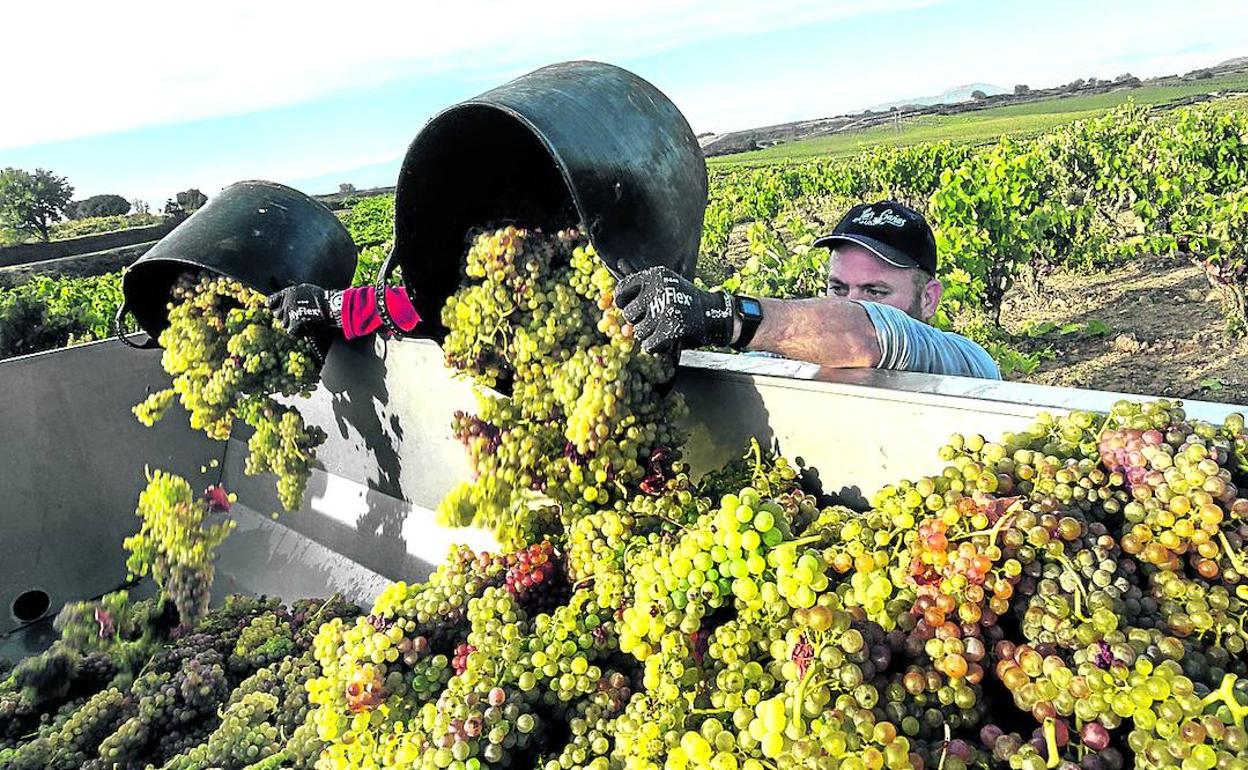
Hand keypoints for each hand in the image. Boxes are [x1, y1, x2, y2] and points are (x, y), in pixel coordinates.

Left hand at [265, 284, 341, 335]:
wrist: (328, 306)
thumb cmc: (320, 297)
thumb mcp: (304, 288)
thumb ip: (293, 290)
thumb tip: (287, 284)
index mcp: (286, 293)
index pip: (271, 300)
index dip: (271, 304)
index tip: (270, 306)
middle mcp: (285, 304)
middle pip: (276, 314)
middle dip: (283, 315)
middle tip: (292, 315)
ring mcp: (289, 315)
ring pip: (283, 323)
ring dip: (290, 323)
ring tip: (301, 322)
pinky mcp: (294, 325)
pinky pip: (291, 331)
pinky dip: (297, 331)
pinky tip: (303, 328)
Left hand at [613, 266, 734, 352]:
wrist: (713, 314)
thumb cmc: (684, 302)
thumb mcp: (664, 287)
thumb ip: (640, 297)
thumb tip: (615, 318)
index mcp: (654, 276)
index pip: (622, 289)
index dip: (623, 302)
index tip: (631, 308)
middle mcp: (659, 289)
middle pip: (629, 314)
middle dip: (639, 321)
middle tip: (654, 319)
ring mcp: (666, 309)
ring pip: (638, 332)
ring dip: (649, 334)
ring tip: (664, 327)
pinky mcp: (672, 327)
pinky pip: (649, 344)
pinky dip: (656, 346)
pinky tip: (666, 339)